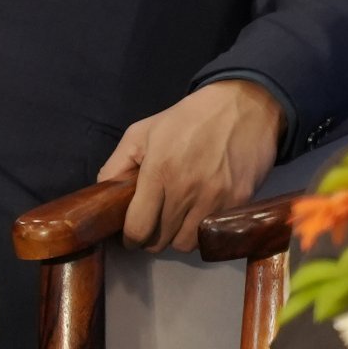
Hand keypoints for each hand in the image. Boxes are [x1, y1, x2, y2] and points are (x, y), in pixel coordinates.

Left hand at [98, 78, 283, 249]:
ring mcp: (216, 198)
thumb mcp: (142, 132)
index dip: (129, 237)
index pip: (137, 229)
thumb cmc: (188, 118)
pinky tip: (202, 212)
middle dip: (152, 237)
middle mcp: (187, 190)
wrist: (245, 105)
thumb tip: (101, 196)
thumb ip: (116, 164)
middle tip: (155, 223)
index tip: (131, 234)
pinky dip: (203, 229)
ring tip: (180, 218)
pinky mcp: (239, 201)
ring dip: (178, 236)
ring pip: (187, 244)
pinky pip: (212, 232)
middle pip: (160, 242)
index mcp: (158, 171)